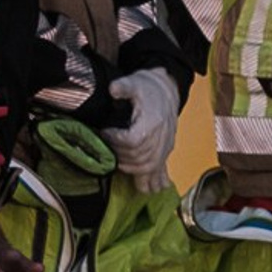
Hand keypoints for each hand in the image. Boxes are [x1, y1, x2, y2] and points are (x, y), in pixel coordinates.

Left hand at [112, 68, 180, 192]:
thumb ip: (124, 86)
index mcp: (153, 122)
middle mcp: (161, 137)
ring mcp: (164, 146)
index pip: (133, 140)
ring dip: (132, 169)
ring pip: (149, 167)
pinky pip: (161, 171)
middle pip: (140, 157)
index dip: (116, 140)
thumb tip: (113, 89)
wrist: (166, 92)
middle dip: (120, 156)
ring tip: (119, 164)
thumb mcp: (135, 82)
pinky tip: (146, 189)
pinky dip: (152, 181)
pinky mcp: (165, 151)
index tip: (105, 132)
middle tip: (108, 147)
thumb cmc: (148, 88)